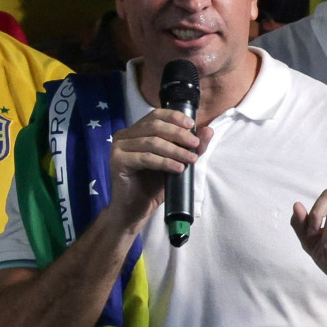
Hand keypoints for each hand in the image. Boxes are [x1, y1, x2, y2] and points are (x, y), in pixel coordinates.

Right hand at [107, 109, 210, 231]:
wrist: (135, 210)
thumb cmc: (152, 186)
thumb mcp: (175, 162)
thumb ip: (189, 146)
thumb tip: (208, 130)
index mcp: (135, 131)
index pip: (155, 115)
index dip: (174, 117)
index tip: (191, 125)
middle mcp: (124, 136)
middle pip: (155, 126)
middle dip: (178, 134)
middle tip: (195, 144)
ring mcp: (118, 148)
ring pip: (152, 142)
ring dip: (175, 150)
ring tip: (191, 159)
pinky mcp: (117, 161)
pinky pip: (146, 158)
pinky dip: (164, 162)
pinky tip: (178, 168)